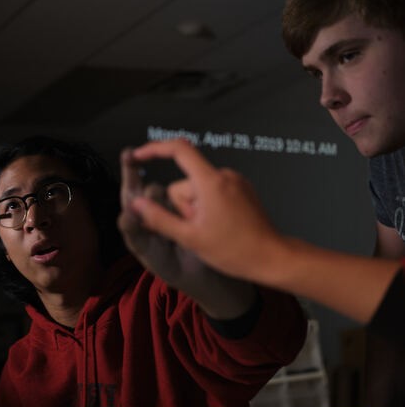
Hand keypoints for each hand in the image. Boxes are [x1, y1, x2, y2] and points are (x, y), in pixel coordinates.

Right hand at [126, 139, 285, 285]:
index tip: (138, 157)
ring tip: (211, 231)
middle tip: (197, 229)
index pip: (178, 149)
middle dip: (183, 205)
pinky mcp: (241, 189)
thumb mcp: (190, 238)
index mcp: (211, 182)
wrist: (270, 257)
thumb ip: (159, 219)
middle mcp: (224, 175)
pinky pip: (213, 192)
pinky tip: (220, 227)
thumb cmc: (234, 250)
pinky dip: (208, 207)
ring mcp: (235, 181)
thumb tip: (135, 204)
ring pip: (198, 190)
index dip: (154, 149)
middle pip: (186, 181)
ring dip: (196, 209)